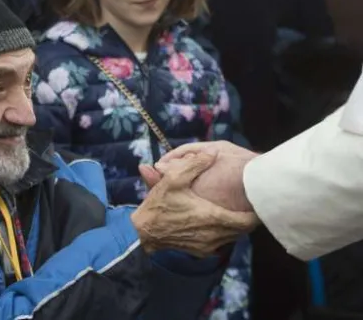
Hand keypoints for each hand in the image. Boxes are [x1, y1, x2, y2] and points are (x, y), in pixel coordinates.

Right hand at [132, 153, 257, 256]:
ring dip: (237, 225)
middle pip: (244, 229)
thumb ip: (195, 163)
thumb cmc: (160, 204)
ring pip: (234, 236)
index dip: (256, 211)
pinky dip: (225, 232)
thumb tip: (213, 152)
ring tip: (238, 210)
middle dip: (248, 217)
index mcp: (213, 217)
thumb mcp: (174, 178)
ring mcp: (209, 246)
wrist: (144, 232)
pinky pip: (222, 242)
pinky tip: (219, 220)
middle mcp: (215, 235)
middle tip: (251, 202)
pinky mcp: (202, 251)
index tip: (259, 199)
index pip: (248, 221)